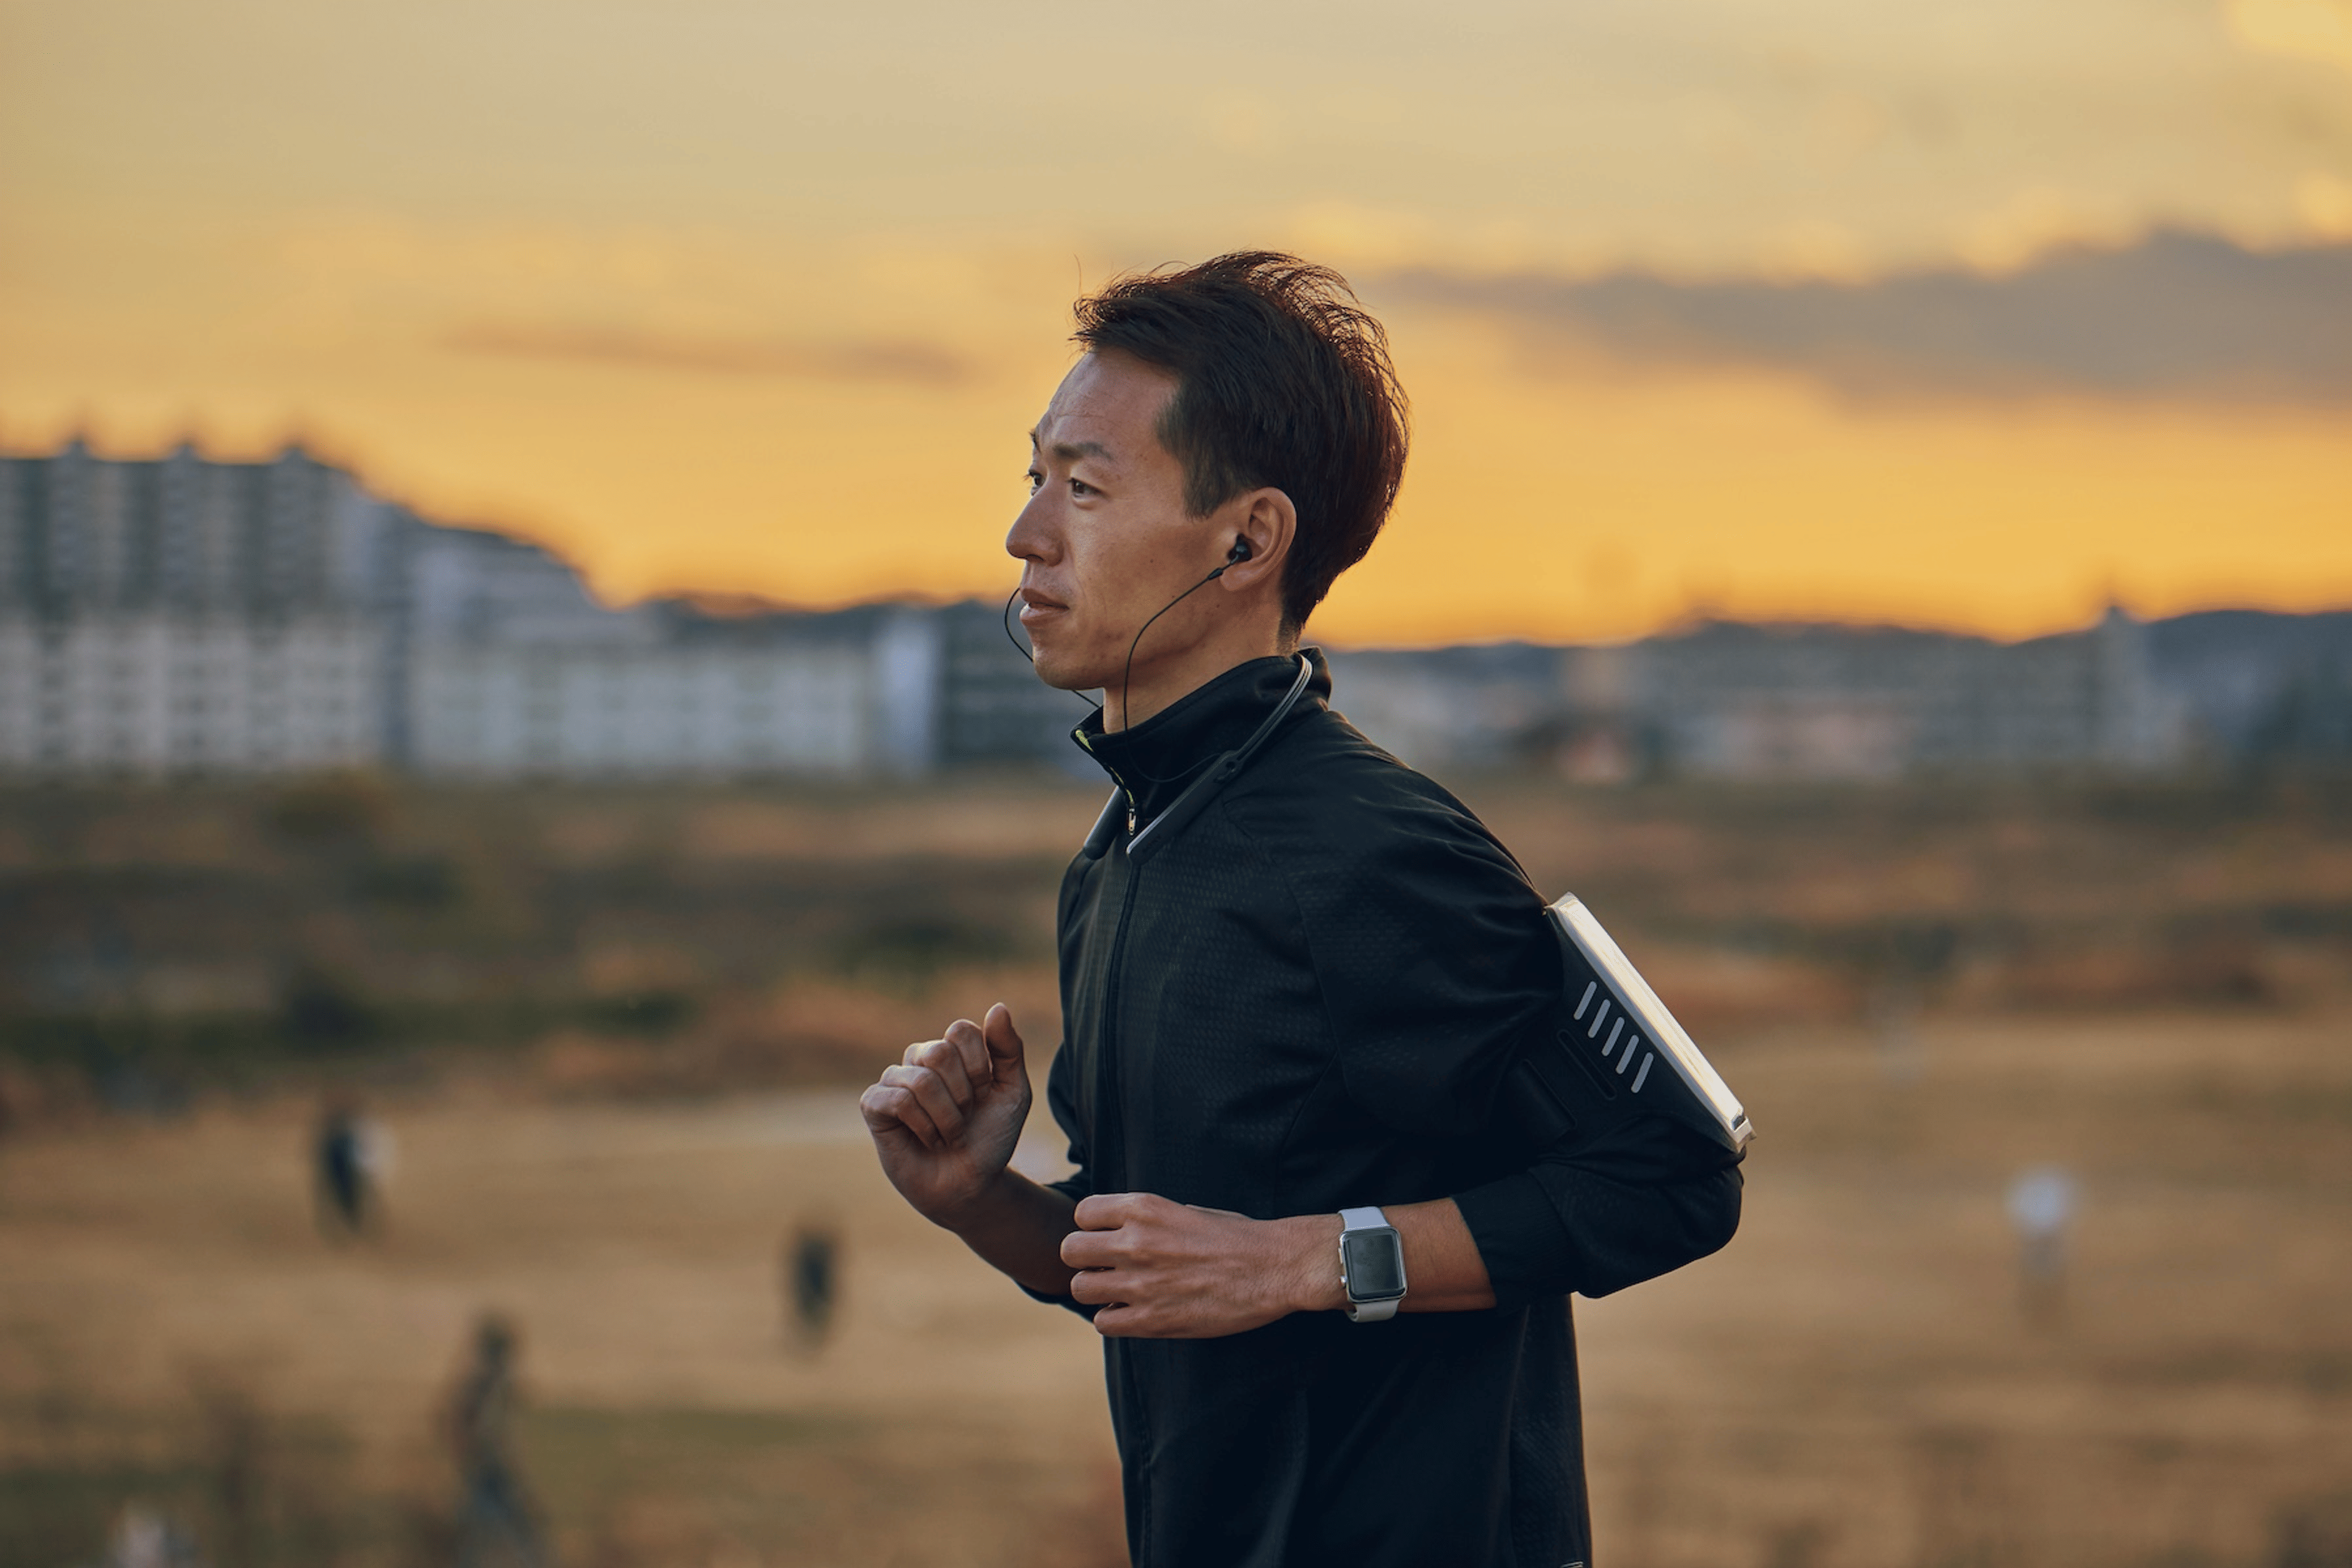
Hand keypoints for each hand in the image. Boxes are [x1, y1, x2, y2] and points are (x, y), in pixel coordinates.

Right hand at [860, 1003, 1032, 1223]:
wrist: (972, 1184)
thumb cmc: (991, 1136)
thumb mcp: (1014, 1093)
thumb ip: (1008, 1049)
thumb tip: (997, 1006)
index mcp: (952, 1049)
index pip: (961, 1031)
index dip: (980, 1069)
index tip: (985, 1095)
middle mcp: (920, 1058)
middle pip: (939, 1052)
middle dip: (962, 1095)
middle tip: (965, 1118)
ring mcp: (895, 1080)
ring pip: (921, 1081)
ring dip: (947, 1118)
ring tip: (948, 1134)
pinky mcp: (874, 1105)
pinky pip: (897, 1101)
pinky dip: (923, 1127)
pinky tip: (927, 1140)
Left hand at [1060, 1193, 1343, 1337]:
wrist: (1274, 1268)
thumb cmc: (1238, 1237)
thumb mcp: (1188, 1209)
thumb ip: (1150, 1218)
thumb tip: (1126, 1227)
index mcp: (1145, 1208)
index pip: (1082, 1214)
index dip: (1092, 1228)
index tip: (1108, 1237)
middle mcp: (1135, 1241)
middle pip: (1070, 1250)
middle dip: (1085, 1260)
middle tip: (1106, 1267)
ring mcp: (1141, 1281)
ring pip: (1080, 1288)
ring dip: (1095, 1291)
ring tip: (1118, 1292)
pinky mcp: (1152, 1319)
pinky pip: (1103, 1322)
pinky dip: (1113, 1319)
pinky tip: (1134, 1313)